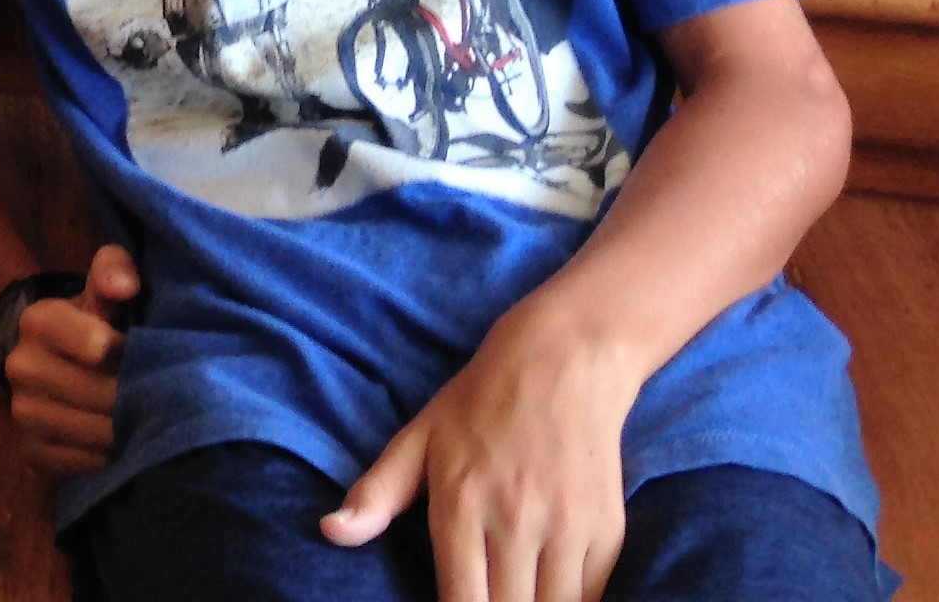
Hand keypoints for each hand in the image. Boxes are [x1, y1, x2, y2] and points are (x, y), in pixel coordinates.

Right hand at [2, 244, 135, 477]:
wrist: (64, 361)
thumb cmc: (98, 321)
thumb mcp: (104, 288)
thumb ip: (115, 271)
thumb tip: (124, 286)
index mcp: (38, 320)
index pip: (94, 345)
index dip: (129, 353)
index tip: (141, 351)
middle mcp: (19, 365)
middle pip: (96, 394)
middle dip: (132, 396)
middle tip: (157, 394)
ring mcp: (21, 410)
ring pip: (90, 433)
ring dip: (124, 430)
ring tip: (143, 418)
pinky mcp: (29, 449)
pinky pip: (78, 463)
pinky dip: (105, 458)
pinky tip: (120, 443)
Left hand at [323, 295, 641, 601]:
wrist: (563, 361)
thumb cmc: (479, 401)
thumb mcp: (419, 438)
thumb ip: (376, 492)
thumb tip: (330, 532)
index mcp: (460, 502)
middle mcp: (515, 520)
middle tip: (480, 594)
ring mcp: (566, 528)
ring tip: (512, 593)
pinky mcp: (607, 532)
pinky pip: (592, 597)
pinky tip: (548, 591)